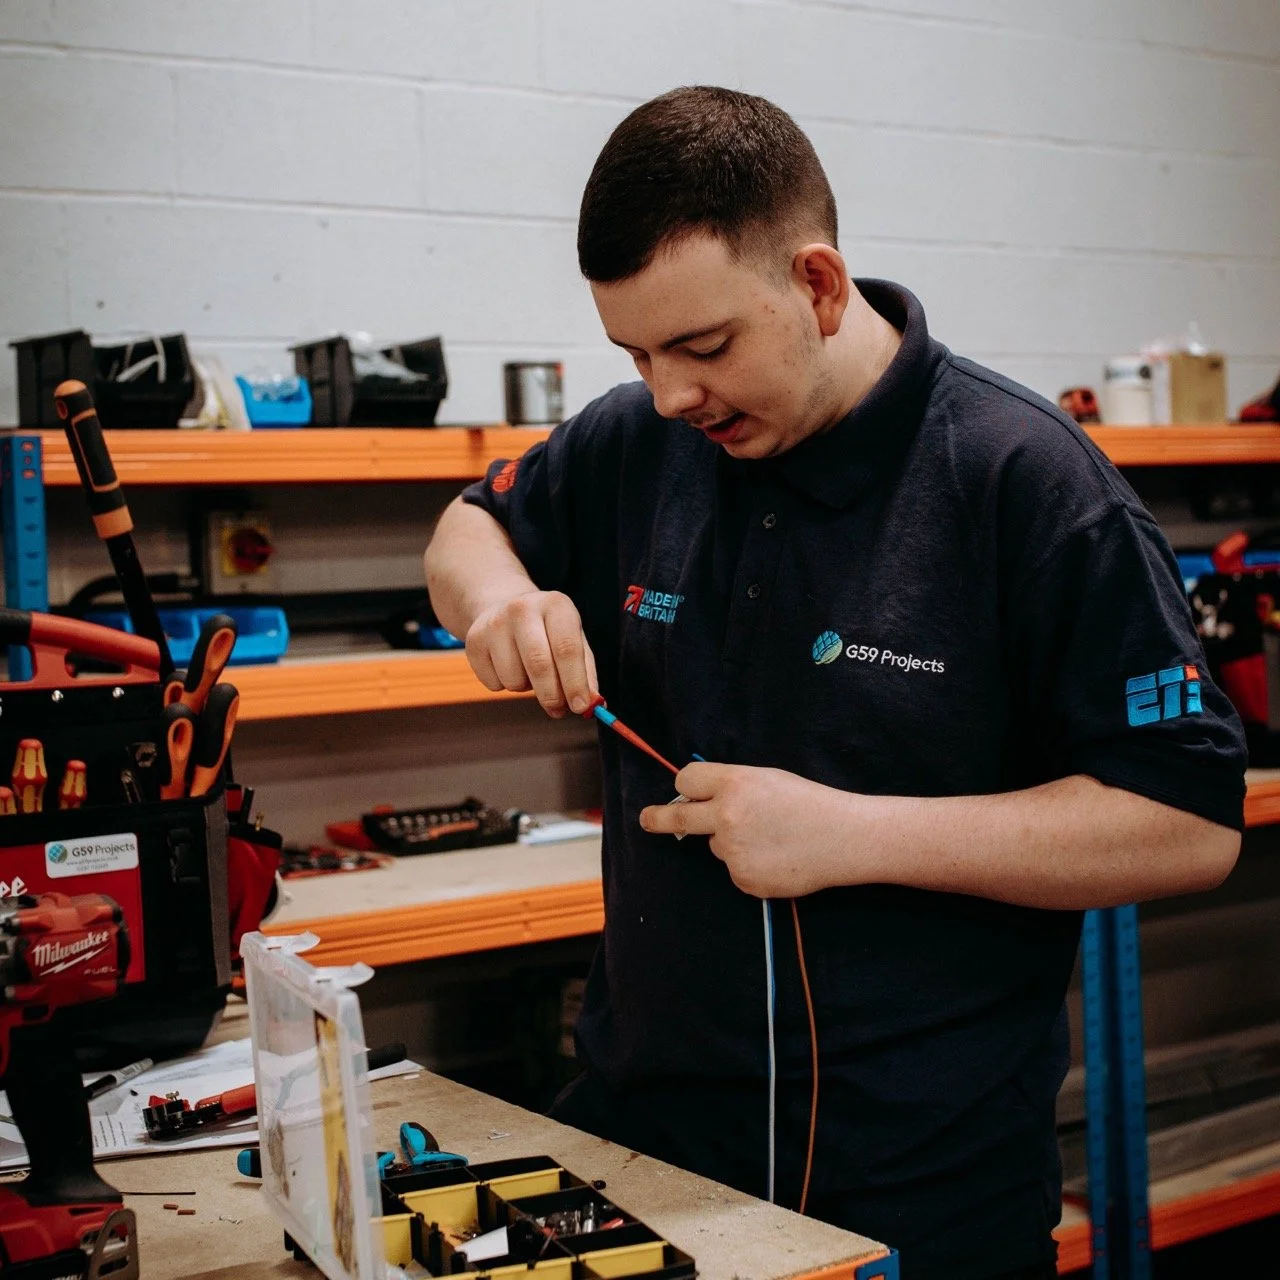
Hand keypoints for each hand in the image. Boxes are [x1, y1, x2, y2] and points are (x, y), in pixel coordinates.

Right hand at [465, 590, 598, 717]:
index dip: (575, 682)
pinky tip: (508, 666)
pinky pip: (493, 684)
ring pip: (514, 679)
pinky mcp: (473, 640)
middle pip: (539, 664)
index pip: (567, 649)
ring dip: (526, 688)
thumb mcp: (573, 640)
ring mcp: (494, 623)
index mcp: (556, 605)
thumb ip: (585, 673)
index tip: (581, 707)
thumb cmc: (548, 630)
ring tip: (528, 671)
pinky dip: (504, 685)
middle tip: (558, 710)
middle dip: (552, 695)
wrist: (503, 607)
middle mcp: (523, 608)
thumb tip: (592, 705)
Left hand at [639, 762, 860, 897]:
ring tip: (774, 839)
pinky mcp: (743, 879)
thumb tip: (703, 798)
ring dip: (734, 843)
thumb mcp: (769, 779)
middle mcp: (726, 816)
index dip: (687, 786)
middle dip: (657, 818)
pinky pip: (736, 870)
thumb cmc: (810, 803)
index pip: (686, 780)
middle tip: (646, 819)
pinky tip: (778, 858)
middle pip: (678, 817)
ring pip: (718, 846)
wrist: (844, 838)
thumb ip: (733, 786)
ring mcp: (732, 851)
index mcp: (734, 783)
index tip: (682, 792)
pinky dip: (751, 865)